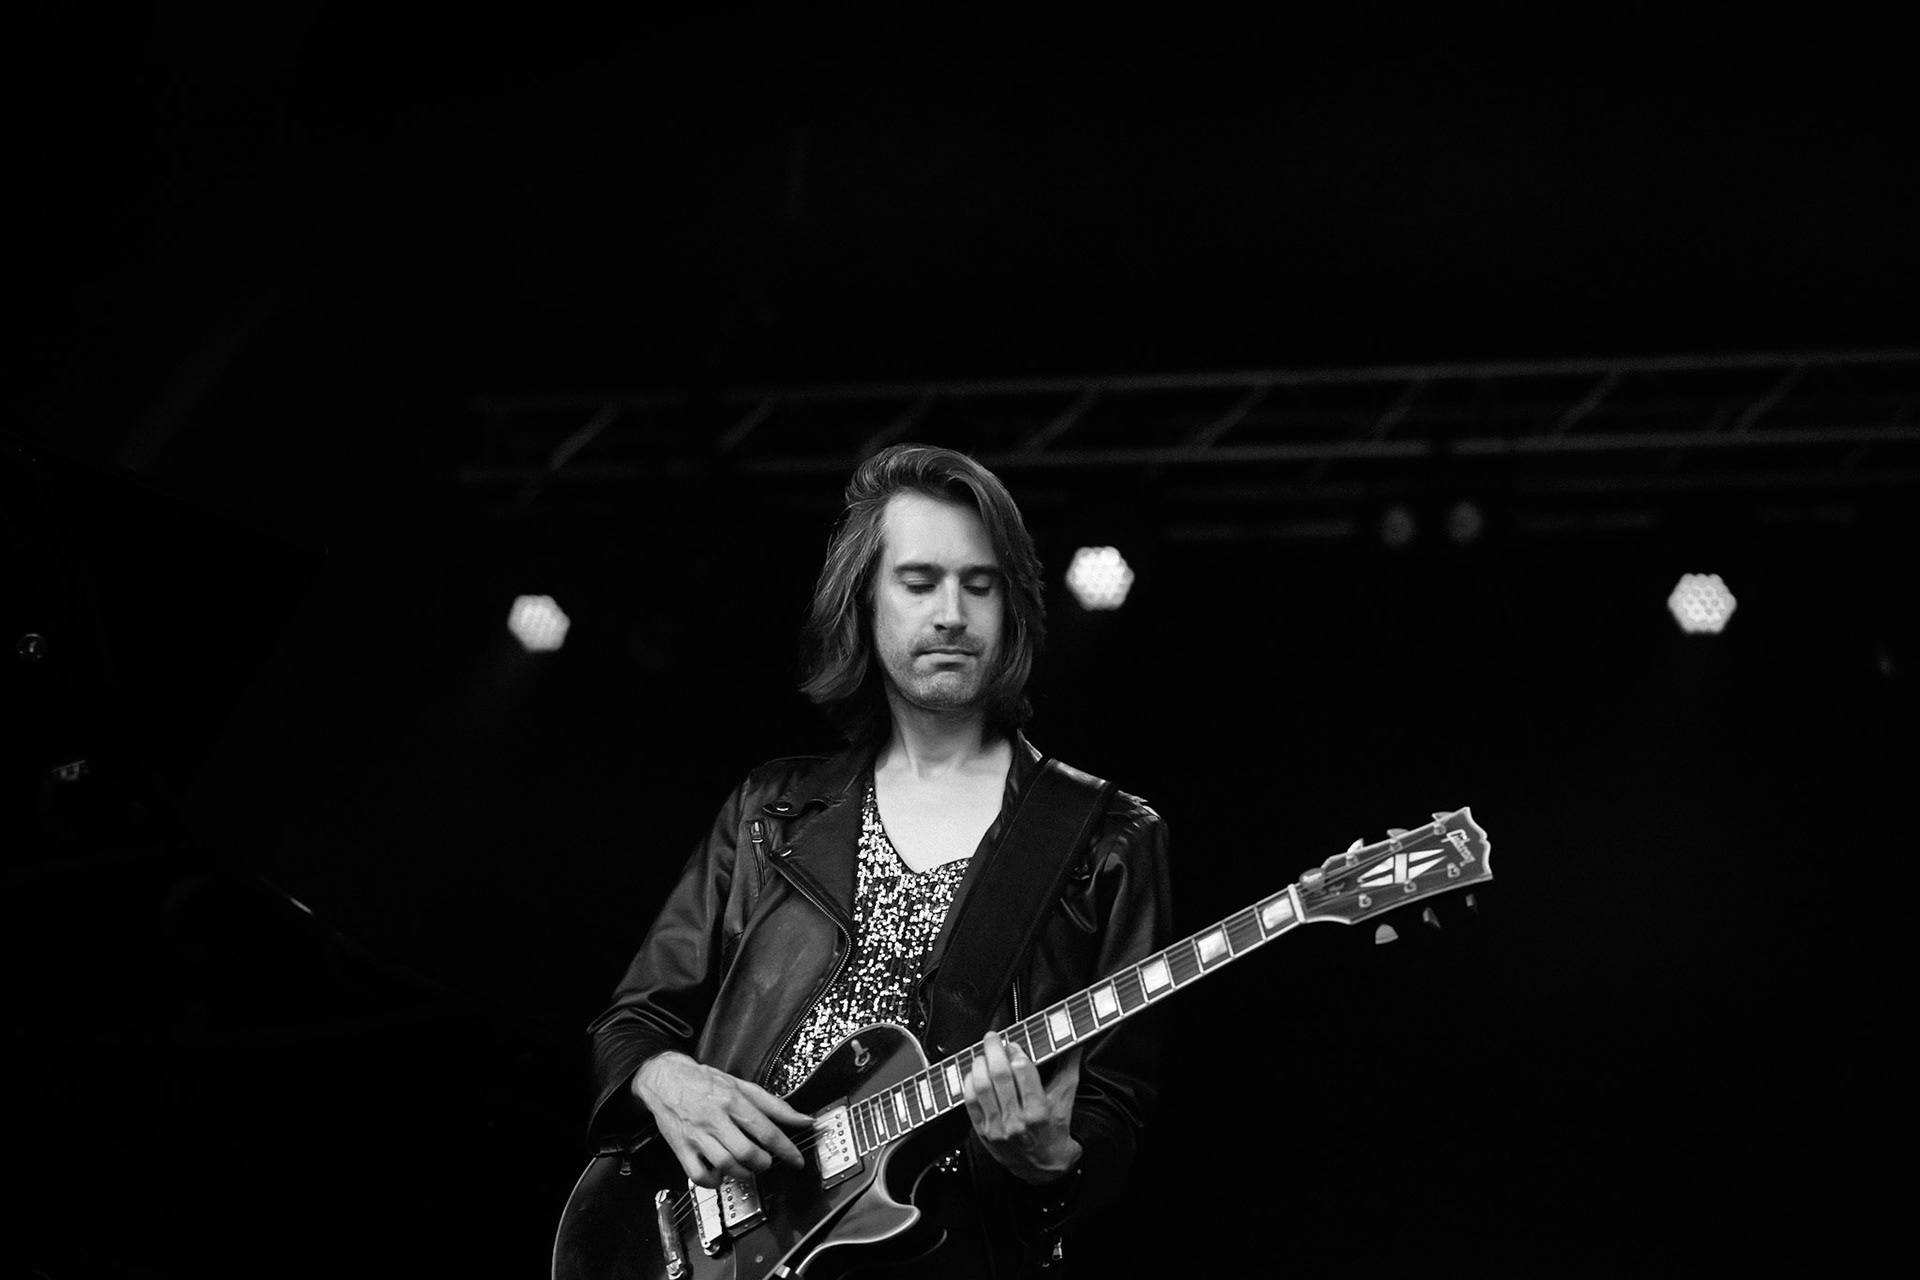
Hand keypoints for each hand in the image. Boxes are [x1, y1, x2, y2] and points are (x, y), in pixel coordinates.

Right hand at [632, 1051, 809, 1187]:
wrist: (665, 1079)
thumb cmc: (705, 1082)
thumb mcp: (742, 1086)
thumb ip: (774, 1105)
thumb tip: (803, 1120)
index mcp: (733, 1100)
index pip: (766, 1130)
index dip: (786, 1149)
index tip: (797, 1161)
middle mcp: (715, 1118)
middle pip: (746, 1152)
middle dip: (763, 1163)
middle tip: (766, 1162)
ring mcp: (697, 1135)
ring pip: (725, 1165)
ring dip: (743, 1174)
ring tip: (748, 1169)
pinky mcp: (681, 1148)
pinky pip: (699, 1175)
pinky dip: (714, 1181)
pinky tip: (721, 1174)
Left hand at [963, 1033, 1082, 1185]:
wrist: (1042, 1167)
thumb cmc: (1054, 1132)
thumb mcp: (1065, 1100)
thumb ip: (1068, 1068)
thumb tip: (1075, 1043)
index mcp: (1039, 1113)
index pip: (1024, 1074)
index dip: (1017, 1053)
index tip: (1014, 1043)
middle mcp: (1017, 1122)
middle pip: (1000, 1076)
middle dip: (994, 1051)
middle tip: (993, 1038)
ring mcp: (997, 1128)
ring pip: (982, 1087)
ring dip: (980, 1064)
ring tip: (983, 1053)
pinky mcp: (983, 1132)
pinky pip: (970, 1102)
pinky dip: (969, 1083)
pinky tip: (974, 1073)